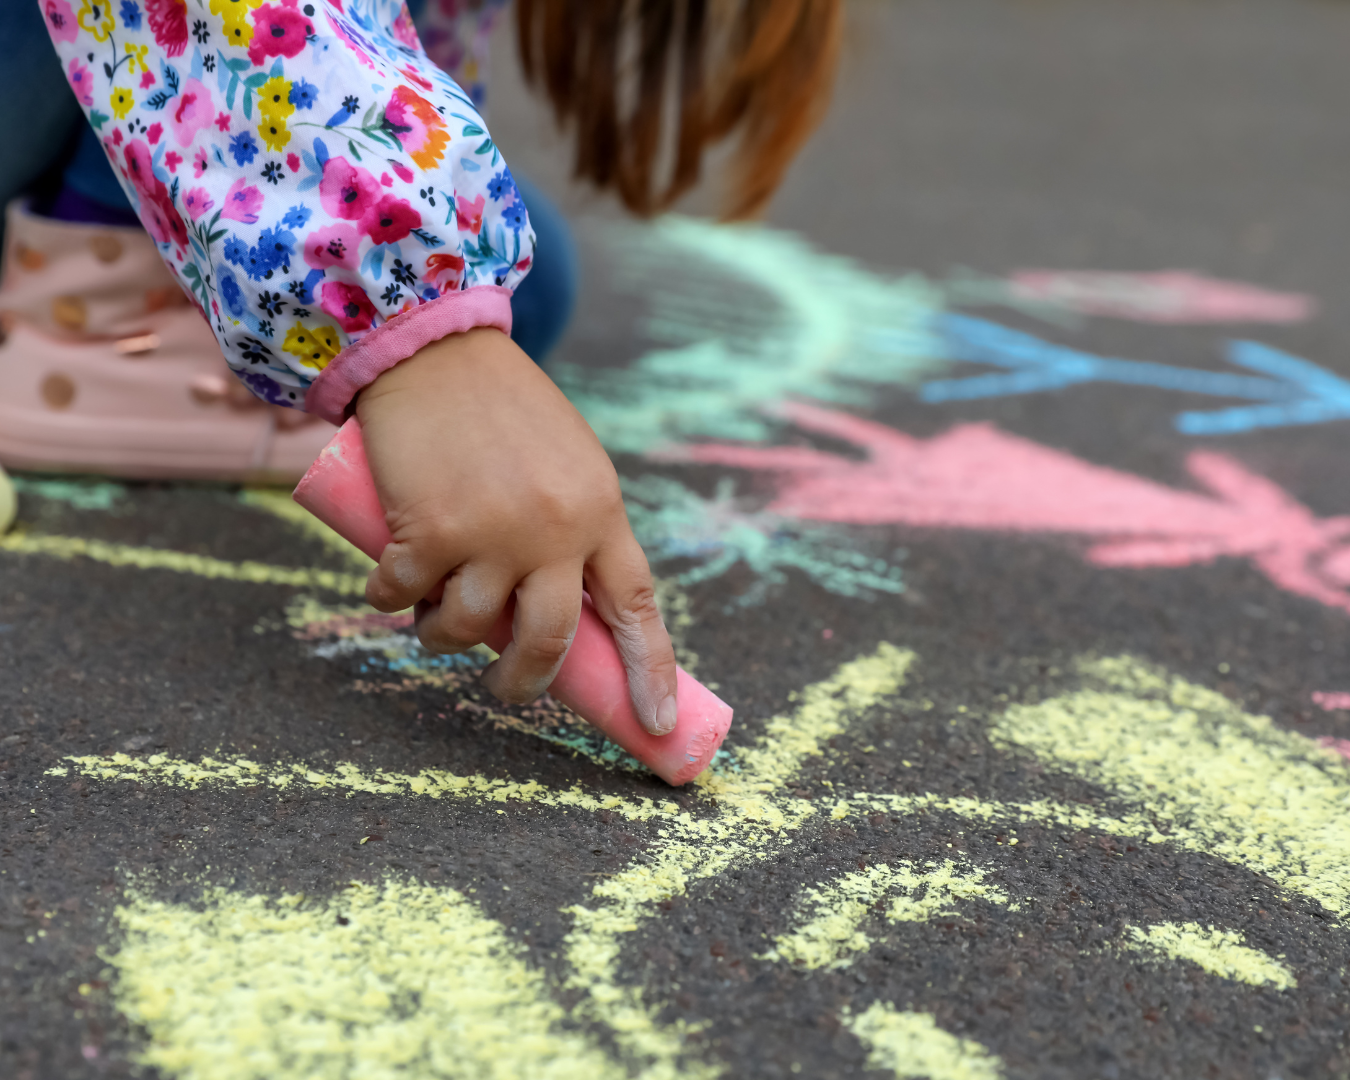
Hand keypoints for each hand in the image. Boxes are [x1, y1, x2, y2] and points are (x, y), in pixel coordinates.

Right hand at [354, 328, 678, 735]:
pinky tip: (389, 584)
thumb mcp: (569, 464)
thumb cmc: (505, 412)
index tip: (657, 724)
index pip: (636, 606)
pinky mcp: (429, 529)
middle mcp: (555, 528)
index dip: (650, 671)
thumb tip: (556, 616)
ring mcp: (492, 531)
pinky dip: (391, 598)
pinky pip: (405, 597)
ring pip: (468, 628)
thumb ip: (576, 530)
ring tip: (435, 617)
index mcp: (601, 511)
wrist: (437, 349)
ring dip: (443, 636)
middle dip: (524, 681)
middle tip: (508, 687)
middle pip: (548, 640)